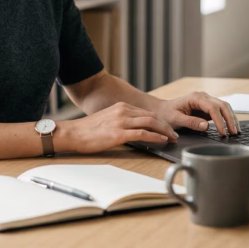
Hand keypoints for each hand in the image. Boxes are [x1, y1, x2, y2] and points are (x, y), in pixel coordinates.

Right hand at [56, 102, 178, 153]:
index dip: (159, 120)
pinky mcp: (118, 133)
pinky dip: (155, 136)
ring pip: (150, 122)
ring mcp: (121, 121)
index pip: (146, 112)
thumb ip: (121, 120)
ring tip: (172, 138)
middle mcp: (123, 111)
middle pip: (152, 116)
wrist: (73, 133)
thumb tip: (134, 129)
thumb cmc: (87, 130)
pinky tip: (162, 140)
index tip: (167, 128)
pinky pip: (142, 133)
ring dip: (165, 130)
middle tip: (175, 133)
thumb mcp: (107, 119)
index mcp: (121, 106)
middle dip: (166, 125)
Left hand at [155, 91, 239, 135]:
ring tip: (235, 131)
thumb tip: (206, 126)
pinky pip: (220, 111)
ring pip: (224, 107)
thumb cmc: (166, 114)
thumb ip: (191, 122)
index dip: (219, 120)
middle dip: (230, 119)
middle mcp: (203, 97)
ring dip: (231, 118)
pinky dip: (227, 118)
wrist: (162, 110)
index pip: (212, 108)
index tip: (222, 132)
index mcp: (195, 98)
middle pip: (222, 105)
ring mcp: (206, 101)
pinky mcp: (207, 107)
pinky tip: (231, 127)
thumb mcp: (176, 119)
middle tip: (234, 132)